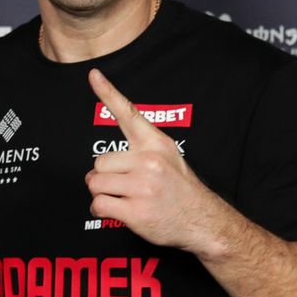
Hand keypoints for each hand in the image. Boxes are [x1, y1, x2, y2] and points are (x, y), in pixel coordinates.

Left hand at [85, 68, 224, 253]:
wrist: (203, 222)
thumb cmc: (180, 190)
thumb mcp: (168, 157)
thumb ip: (141, 149)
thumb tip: (105, 158)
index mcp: (156, 144)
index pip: (128, 113)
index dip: (108, 93)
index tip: (93, 74)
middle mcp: (149, 162)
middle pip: (99, 162)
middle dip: (104, 176)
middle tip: (122, 185)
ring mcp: (143, 187)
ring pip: (95, 183)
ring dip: (101, 193)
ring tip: (122, 198)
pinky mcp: (137, 211)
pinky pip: (99, 204)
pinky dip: (100, 210)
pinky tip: (116, 211)